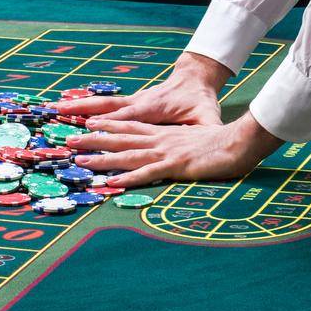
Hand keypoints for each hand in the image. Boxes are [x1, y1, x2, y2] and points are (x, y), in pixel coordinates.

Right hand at [48, 51, 227, 126]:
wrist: (195, 78)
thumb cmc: (201, 102)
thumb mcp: (208, 117)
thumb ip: (207, 129)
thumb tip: (213, 139)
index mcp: (156, 108)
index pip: (131, 116)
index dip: (113, 121)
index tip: (94, 126)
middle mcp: (139, 102)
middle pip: (109, 107)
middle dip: (86, 112)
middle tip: (64, 117)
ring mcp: (133, 101)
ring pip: (102, 103)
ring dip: (79, 106)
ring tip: (55, 107)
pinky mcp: (130, 102)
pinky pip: (104, 104)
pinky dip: (84, 105)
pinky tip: (67, 107)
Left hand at [67, 113, 283, 188]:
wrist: (241, 141)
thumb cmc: (223, 143)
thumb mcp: (197, 141)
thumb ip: (183, 146)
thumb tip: (175, 152)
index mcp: (165, 135)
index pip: (130, 128)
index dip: (107, 127)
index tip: (86, 127)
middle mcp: (161, 140)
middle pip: (121, 139)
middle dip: (94, 140)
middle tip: (69, 142)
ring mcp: (167, 152)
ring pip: (127, 155)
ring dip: (102, 159)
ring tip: (79, 162)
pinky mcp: (176, 166)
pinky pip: (148, 174)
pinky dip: (128, 179)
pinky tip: (111, 184)